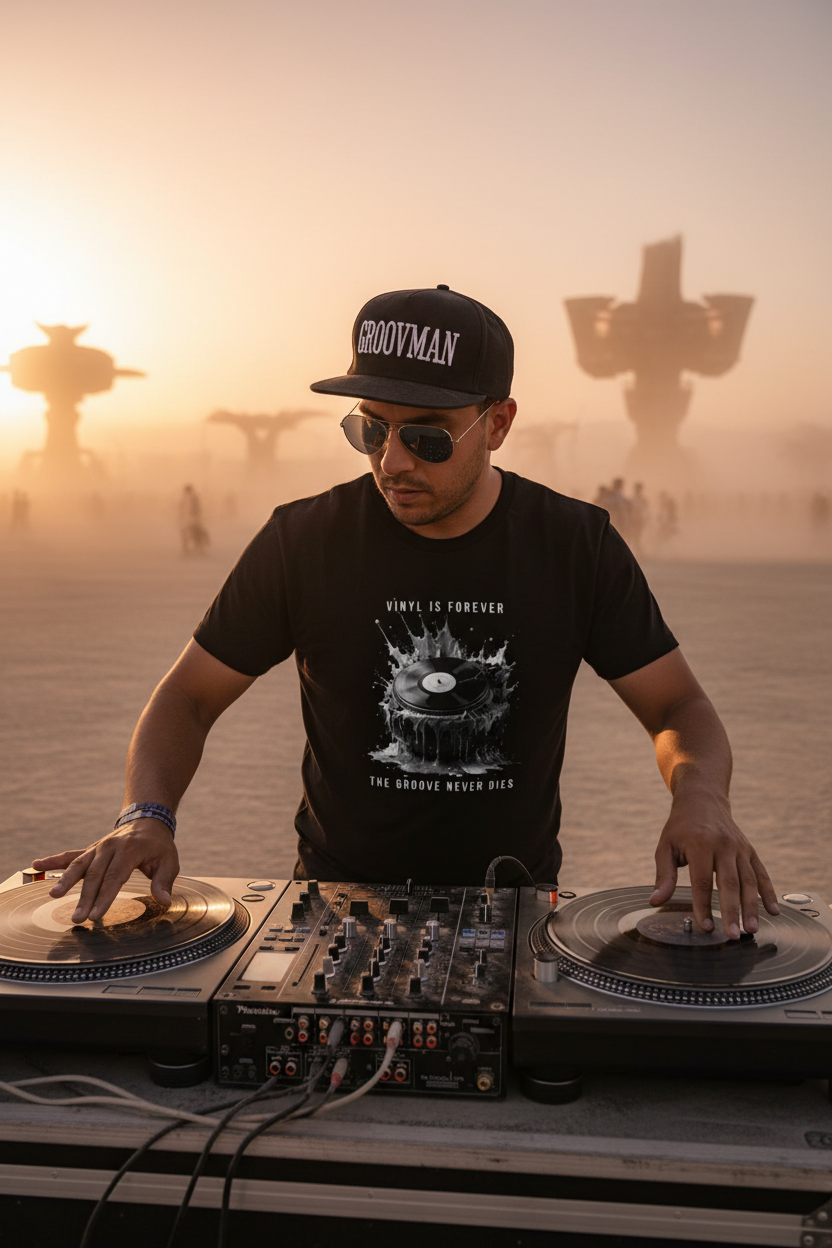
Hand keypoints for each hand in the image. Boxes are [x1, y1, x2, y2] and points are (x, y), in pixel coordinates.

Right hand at [32, 820, 179, 924]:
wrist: (148, 820)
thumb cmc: (159, 846)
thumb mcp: (169, 862)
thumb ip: (164, 882)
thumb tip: (165, 902)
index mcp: (130, 850)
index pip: (115, 877)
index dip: (105, 897)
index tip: (96, 915)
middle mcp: (110, 847)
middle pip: (94, 875)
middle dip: (85, 899)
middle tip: (78, 919)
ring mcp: (98, 847)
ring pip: (79, 865)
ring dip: (66, 880)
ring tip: (53, 895)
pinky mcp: (90, 850)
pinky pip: (70, 855)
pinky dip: (53, 861)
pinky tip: (36, 865)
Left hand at [649, 788, 778, 938]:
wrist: (702, 800)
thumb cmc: (680, 827)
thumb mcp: (666, 847)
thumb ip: (664, 876)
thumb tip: (655, 901)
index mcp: (700, 844)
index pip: (702, 881)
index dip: (703, 905)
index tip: (705, 927)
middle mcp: (723, 845)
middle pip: (729, 883)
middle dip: (732, 911)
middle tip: (733, 935)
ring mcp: (740, 847)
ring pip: (748, 881)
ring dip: (752, 907)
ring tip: (751, 930)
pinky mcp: (750, 850)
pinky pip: (761, 873)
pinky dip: (768, 893)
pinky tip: (772, 912)